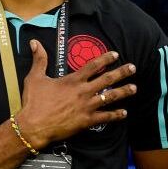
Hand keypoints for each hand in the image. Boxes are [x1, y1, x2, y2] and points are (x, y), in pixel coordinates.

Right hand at [15, 41, 136, 149]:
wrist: (33, 126)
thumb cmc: (33, 102)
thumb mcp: (35, 78)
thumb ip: (39, 60)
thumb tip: (34, 42)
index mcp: (73, 80)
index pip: (93, 65)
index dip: (106, 58)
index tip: (116, 54)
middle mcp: (83, 91)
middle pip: (107, 79)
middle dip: (122, 72)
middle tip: (133, 68)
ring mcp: (87, 106)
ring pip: (110, 97)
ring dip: (124, 92)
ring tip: (134, 88)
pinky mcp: (87, 121)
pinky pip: (105, 117)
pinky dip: (116, 115)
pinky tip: (124, 113)